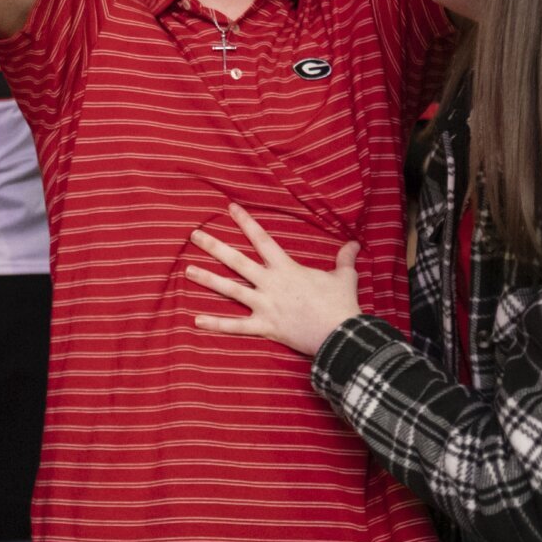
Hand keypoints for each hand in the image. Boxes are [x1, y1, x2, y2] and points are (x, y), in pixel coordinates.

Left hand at [185, 203, 363, 356]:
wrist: (341, 334)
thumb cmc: (342, 304)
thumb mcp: (345, 276)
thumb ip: (345, 258)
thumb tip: (354, 243)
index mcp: (286, 268)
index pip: (261, 239)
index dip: (245, 222)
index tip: (229, 207)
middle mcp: (270, 283)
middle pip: (236, 260)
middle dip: (214, 246)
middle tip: (194, 235)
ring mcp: (265, 305)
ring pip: (230, 290)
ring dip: (207, 280)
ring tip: (187, 271)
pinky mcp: (265, 327)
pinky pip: (236, 326)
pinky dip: (216, 324)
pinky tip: (195, 320)